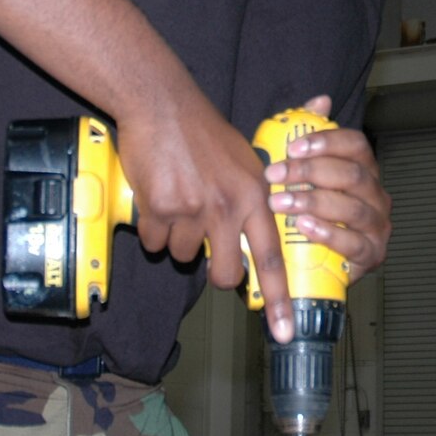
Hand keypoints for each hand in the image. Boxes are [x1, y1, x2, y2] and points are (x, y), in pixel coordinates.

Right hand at [116, 91, 297, 342]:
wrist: (163, 104)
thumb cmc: (205, 132)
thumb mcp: (247, 158)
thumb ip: (257, 197)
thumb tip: (259, 233)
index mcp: (255, 197)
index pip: (272, 259)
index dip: (279, 299)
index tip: (284, 331)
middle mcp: (227, 208)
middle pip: (224, 273)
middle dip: (215, 272)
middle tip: (209, 251)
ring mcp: (192, 210)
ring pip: (183, 255)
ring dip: (177, 238)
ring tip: (179, 201)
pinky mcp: (159, 208)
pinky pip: (152, 239)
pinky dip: (151, 226)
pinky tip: (158, 196)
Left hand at [264, 94, 392, 280]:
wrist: (318, 261)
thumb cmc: (310, 210)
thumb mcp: (303, 172)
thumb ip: (310, 135)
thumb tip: (321, 100)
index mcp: (364, 169)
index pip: (356, 145)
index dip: (326, 142)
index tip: (293, 147)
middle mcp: (377, 194)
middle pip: (352, 175)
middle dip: (310, 172)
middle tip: (274, 175)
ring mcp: (378, 225)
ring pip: (353, 208)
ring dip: (314, 202)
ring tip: (280, 203)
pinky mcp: (373, 254)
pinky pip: (355, 243)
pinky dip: (329, 234)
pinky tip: (304, 227)